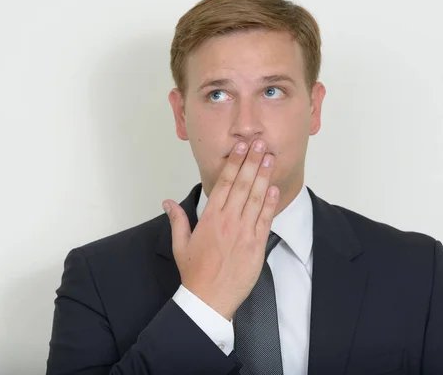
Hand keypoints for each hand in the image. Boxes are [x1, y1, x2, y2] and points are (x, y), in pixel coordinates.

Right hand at [162, 139, 278, 319]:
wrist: (209, 299)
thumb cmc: (195, 273)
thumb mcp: (180, 244)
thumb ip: (177, 220)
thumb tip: (167, 202)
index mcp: (210, 218)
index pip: (224, 183)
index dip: (234, 163)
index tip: (241, 148)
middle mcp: (228, 221)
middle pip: (243, 185)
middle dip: (252, 162)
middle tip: (259, 143)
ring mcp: (244, 233)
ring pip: (256, 198)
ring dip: (264, 176)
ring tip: (270, 158)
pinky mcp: (256, 245)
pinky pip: (266, 220)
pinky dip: (271, 203)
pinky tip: (275, 188)